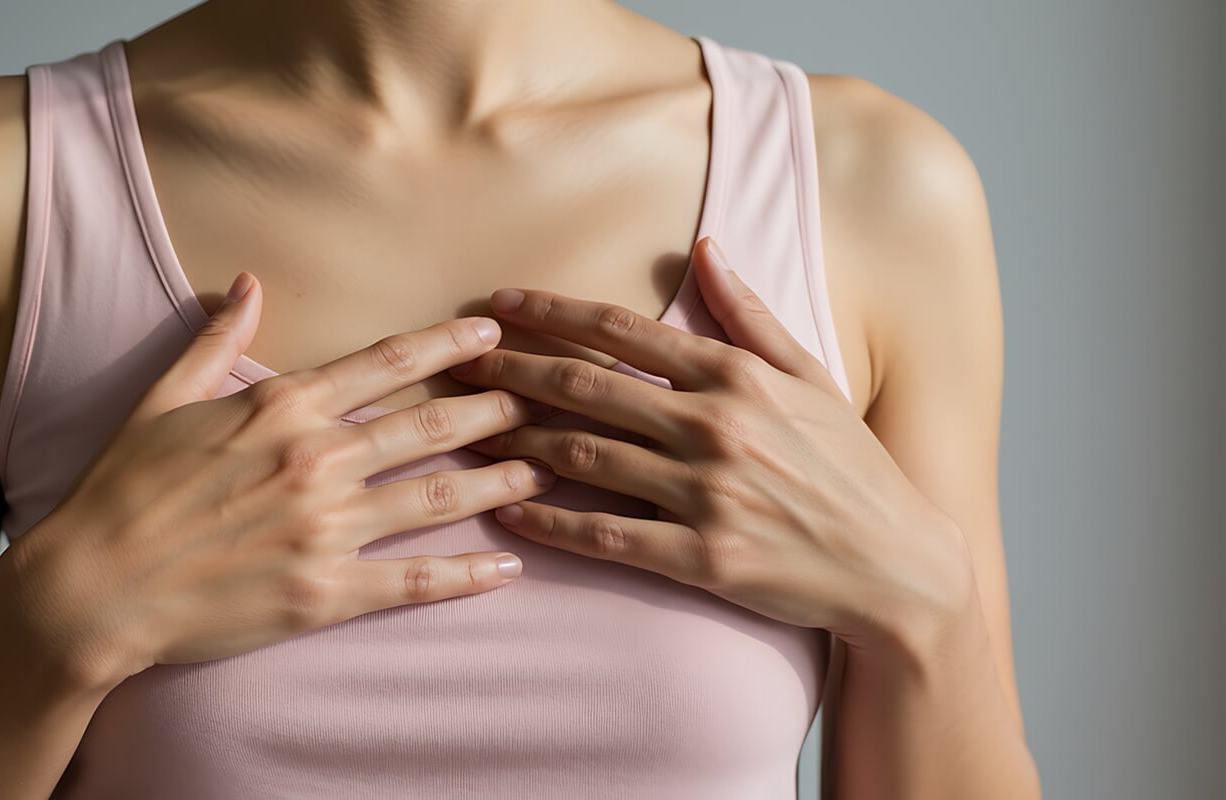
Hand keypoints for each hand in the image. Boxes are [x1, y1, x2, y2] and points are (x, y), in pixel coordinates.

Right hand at [0, 272, 553, 686]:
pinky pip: (412, 582)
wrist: (89, 587)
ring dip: (497, 480)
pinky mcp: (322, 594)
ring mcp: (324, 529)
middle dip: (493, 408)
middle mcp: (314, 459)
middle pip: (428, 424)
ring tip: (543, 468)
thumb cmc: (121, 490)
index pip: (385, 362)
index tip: (495, 336)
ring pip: (436, 497)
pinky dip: (466, 576)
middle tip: (540, 399)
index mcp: (281, 406)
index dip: (449, 345)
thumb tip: (248, 283)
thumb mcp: (162, 399)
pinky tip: (507, 569)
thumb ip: (216, 340)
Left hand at [452, 237, 974, 656]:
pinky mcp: (703, 558)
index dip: (552, 312)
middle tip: (456, 364)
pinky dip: (551, 520)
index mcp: (736, 375)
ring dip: (516, 441)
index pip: (623, 329)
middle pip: (586, 387)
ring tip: (464, 431)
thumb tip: (707, 247)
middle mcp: (715, 426)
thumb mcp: (811, 377)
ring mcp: (707, 494)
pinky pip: (606, 535)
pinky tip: (509, 508)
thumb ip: (750, 315)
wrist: (897, 566)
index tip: (497, 304)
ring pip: (585, 456)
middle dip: (511, 371)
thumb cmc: (850, 466)